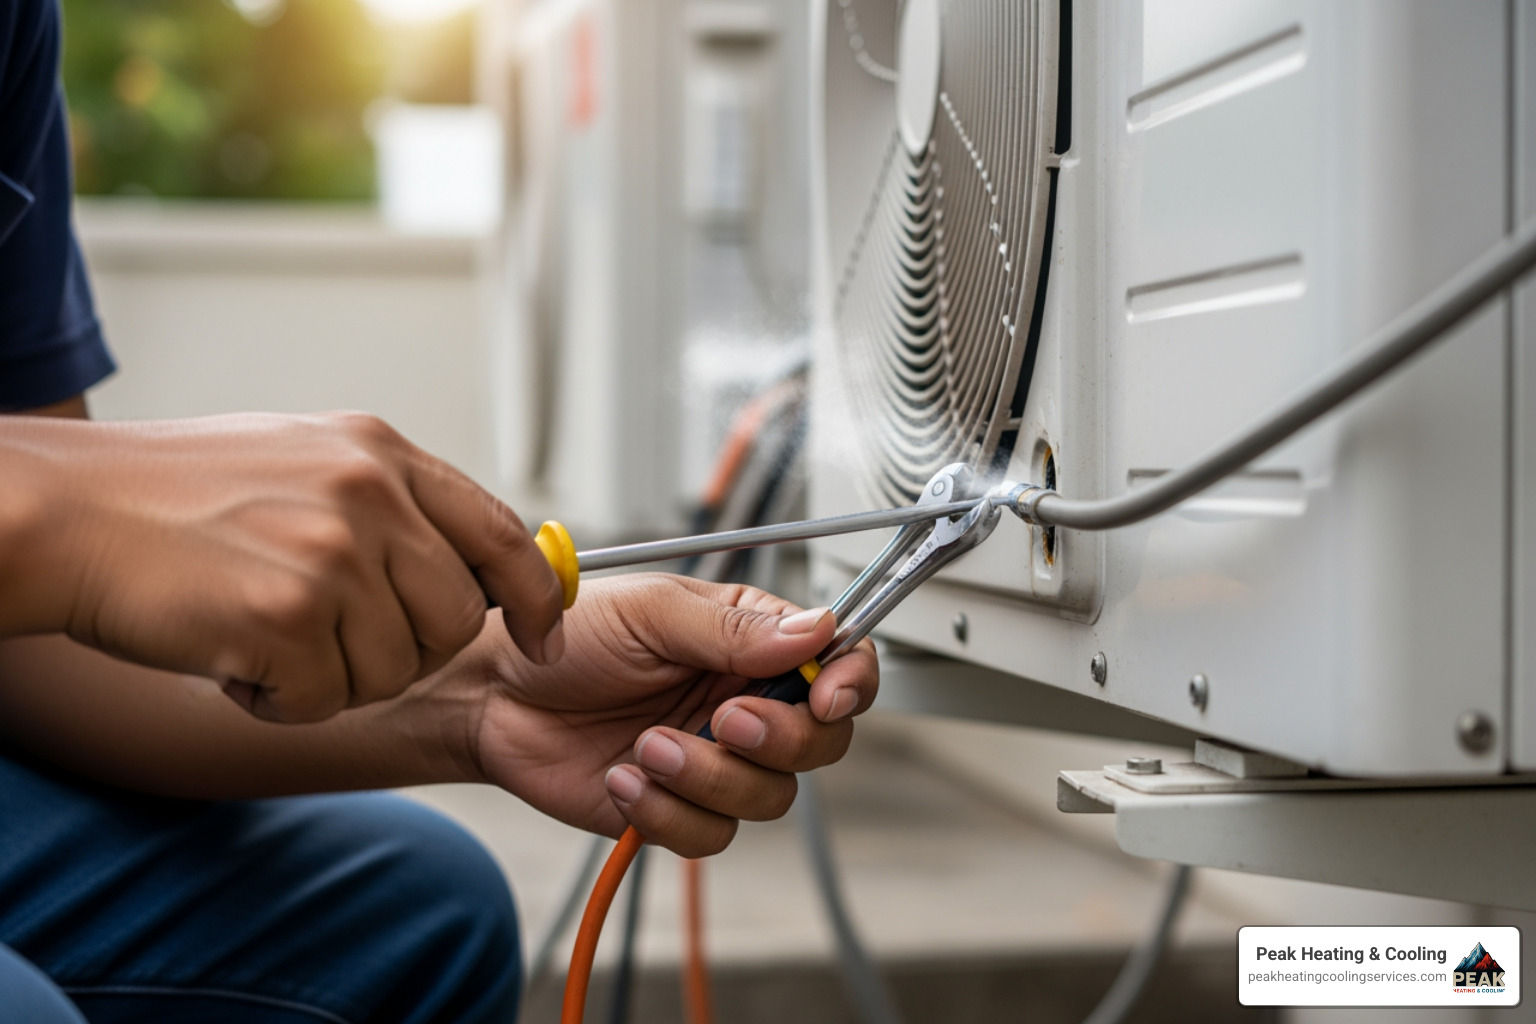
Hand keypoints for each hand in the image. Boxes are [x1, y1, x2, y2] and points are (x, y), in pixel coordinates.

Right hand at [0, 412, 563, 722]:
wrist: (64, 513)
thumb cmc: (176, 495)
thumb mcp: (307, 461)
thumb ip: (395, 505)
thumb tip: (480, 566)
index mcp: (382, 453)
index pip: (505, 535)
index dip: (534, 599)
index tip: (542, 637)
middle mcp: (370, 494)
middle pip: (456, 621)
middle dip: (405, 651)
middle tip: (328, 638)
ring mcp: (331, 553)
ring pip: (392, 670)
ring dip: (330, 677)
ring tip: (262, 632)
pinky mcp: (286, 616)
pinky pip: (323, 701)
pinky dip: (277, 700)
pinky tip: (231, 655)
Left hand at [454, 574, 878, 857]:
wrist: (489, 695)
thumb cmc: (565, 635)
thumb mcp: (650, 612)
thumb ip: (734, 629)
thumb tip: (818, 630)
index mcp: (749, 640)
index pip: (837, 662)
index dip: (849, 683)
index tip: (826, 697)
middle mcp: (743, 700)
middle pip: (819, 743)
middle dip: (780, 740)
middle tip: (724, 719)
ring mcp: (713, 759)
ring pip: (768, 798)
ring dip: (709, 778)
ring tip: (646, 747)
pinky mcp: (676, 808)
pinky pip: (709, 836)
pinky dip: (667, 813)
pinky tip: (623, 779)